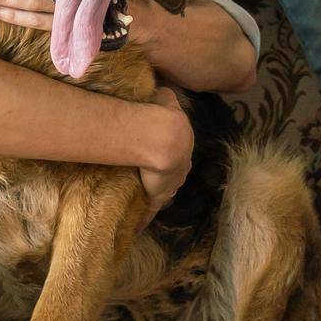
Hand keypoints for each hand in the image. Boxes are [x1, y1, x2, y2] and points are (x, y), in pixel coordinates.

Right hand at [137, 87, 191, 224]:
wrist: (162, 136)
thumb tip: (159, 91)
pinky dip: (144, 219)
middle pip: (173, 173)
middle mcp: (181, 166)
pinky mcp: (158, 196)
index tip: (159, 154)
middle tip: (149, 176)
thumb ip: (165, 95)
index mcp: (184, 143)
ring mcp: (171, 183)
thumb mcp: (165, 97)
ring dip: (155, 192)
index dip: (168, 152)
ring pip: (163, 191)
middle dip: (164, 174)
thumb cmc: (161, 114)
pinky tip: (137, 229)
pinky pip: (151, 211)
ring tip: (141, 197)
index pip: (178, 151)